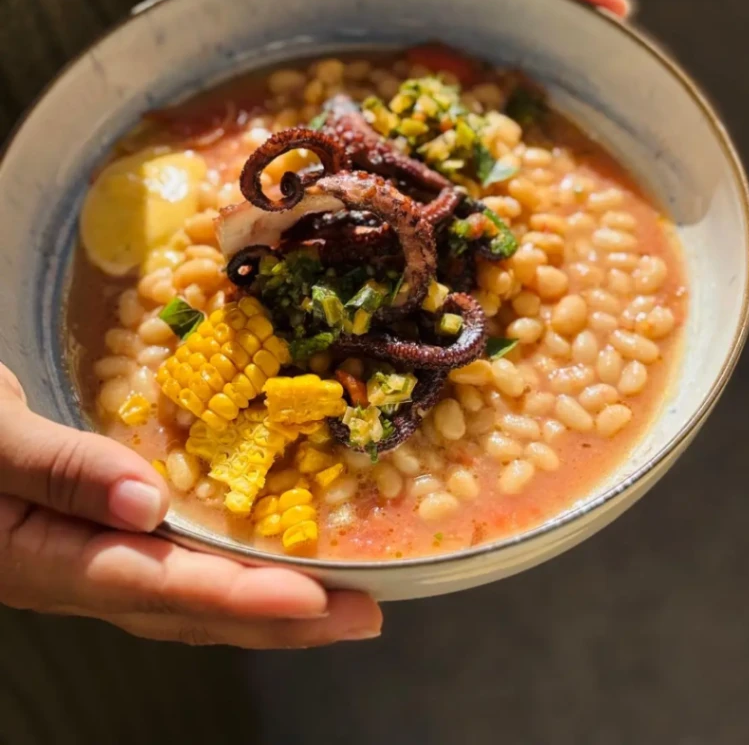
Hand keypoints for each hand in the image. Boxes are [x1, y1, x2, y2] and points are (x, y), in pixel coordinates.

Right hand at [0, 364, 379, 646]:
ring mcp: (85, 554)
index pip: (156, 587)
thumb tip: (147, 505)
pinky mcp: (96, 530)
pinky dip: (227, 566)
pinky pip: (173, 559)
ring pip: (186, 593)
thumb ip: (57, 469)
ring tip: (339, 601)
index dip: (236, 597)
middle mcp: (73, 570)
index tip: (314, 601)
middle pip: (186, 609)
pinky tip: (264, 555)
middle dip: (278, 619)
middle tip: (365, 615)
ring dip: (263, 601)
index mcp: (42, 558)